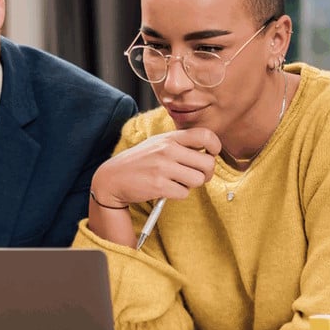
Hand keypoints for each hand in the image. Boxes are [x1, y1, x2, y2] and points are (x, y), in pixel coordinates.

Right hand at [91, 127, 221, 207]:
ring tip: (178, 182)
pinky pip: (184, 193)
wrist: (113, 177)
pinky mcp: (158, 185)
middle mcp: (168, 150)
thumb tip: (208, 152)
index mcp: (170, 138)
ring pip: (198, 180)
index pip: (206, 135)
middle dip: (206, 173)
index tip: (211, 154)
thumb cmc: (141, 161)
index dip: (215, 146)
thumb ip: (180, 144)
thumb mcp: (158, 144)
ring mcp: (163, 167)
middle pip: (208, 163)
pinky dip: (178, 194)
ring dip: (191, 185)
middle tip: (195, 175)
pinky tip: (166, 189)